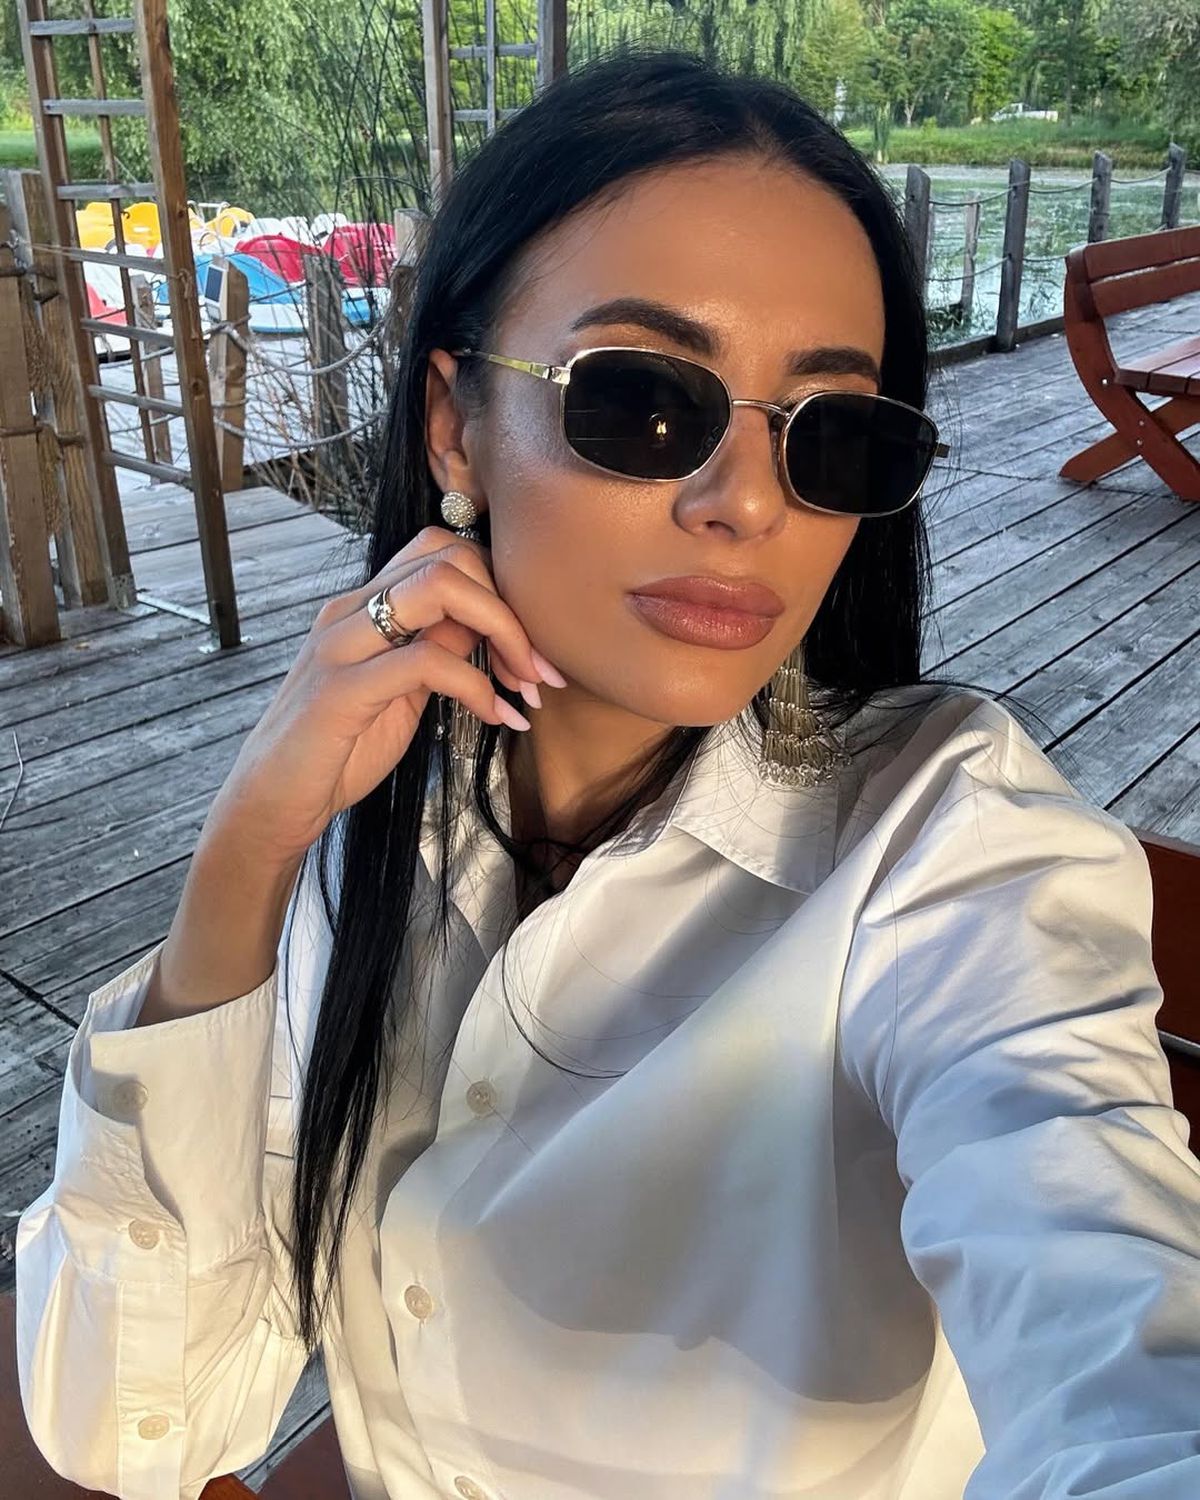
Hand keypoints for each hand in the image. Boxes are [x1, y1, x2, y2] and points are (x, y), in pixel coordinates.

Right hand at [204, 525, 565, 870]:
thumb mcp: (402, 689)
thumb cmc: (341, 747)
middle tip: (538, 670)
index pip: (443, 551)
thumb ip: (438, 647)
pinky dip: (477, 688)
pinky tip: (496, 718)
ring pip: (439, 589)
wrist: (274, 800)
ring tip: (527, 687)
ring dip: (503, 633)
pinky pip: (427, 662)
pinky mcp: (342, 689)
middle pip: (449, 557)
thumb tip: (491, 625)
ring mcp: (343, 645)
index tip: (528, 651)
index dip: (499, 589)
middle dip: (512, 607)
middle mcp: (351, 610)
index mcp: (365, 604)